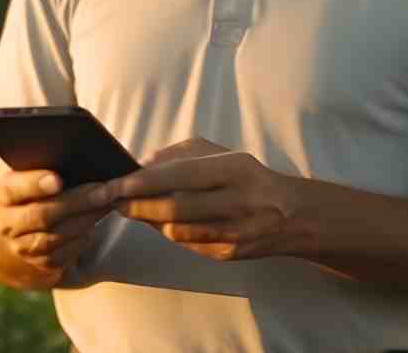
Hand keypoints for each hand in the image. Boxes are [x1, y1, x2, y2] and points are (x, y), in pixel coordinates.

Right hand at [0, 170, 112, 273]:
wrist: (19, 226)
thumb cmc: (33, 189)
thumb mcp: (29, 174)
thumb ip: (46, 166)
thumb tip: (80, 157)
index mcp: (1, 194)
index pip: (14, 189)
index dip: (34, 184)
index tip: (57, 179)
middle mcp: (6, 224)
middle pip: (42, 214)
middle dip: (77, 202)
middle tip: (105, 190)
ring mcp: (22, 247)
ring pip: (55, 237)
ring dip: (86, 219)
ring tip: (108, 203)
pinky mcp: (41, 263)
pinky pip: (65, 254)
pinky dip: (83, 238)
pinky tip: (97, 221)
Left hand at [106, 138, 312, 260]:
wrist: (294, 216)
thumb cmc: (250, 178)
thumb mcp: (224, 155)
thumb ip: (182, 154)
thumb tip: (143, 163)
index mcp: (236, 170)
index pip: (179, 176)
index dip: (142, 183)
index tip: (116, 184)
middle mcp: (238, 202)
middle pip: (174, 209)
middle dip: (137, 205)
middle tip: (113, 199)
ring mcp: (234, 232)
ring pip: (176, 231)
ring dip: (148, 221)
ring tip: (131, 208)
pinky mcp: (229, 254)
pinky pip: (186, 244)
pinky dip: (168, 233)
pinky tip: (159, 223)